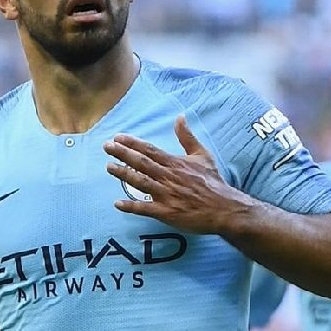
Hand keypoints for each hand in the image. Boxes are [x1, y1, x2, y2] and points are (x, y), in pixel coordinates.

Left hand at [103, 115, 249, 233]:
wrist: (224, 208)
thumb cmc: (213, 182)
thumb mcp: (202, 155)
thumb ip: (187, 137)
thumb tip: (180, 117)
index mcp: (175, 163)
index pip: (150, 150)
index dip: (132, 143)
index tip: (117, 137)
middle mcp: (169, 177)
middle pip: (141, 163)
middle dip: (122, 154)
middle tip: (106, 147)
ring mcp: (167, 195)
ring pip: (141, 182)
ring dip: (123, 175)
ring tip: (108, 168)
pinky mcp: (167, 213)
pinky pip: (145, 209)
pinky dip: (131, 206)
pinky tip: (118, 203)